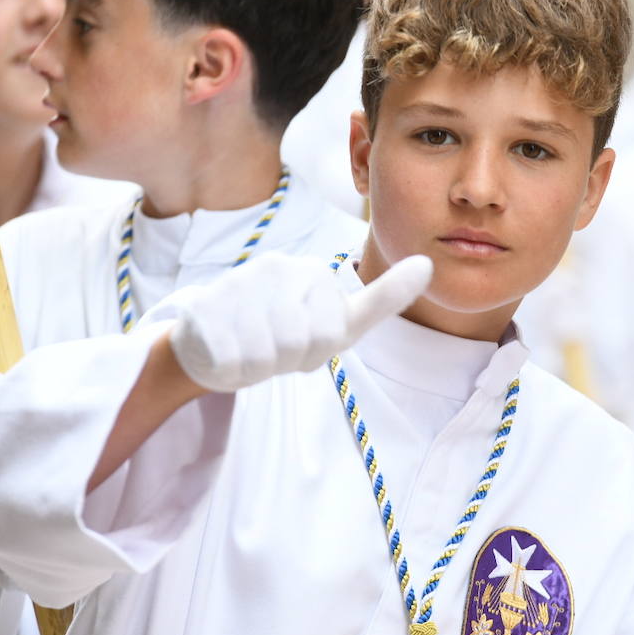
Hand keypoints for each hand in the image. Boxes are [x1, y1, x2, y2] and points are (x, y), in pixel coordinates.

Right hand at [168, 253, 431, 391]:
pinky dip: (231, 370)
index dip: (317, 349)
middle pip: (302, 344)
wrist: (210, 343)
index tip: (305, 340)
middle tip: (273, 349)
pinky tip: (225, 353)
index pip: (331, 331)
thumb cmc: (281, 333)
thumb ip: (382, 298)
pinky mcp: (205, 308)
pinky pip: (233, 359)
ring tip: (250, 349)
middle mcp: (275, 268)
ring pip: (268, 354)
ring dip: (259, 366)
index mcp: (310, 272)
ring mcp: (238, 283)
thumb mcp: (338, 321)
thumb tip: (428, 264)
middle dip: (288, 360)